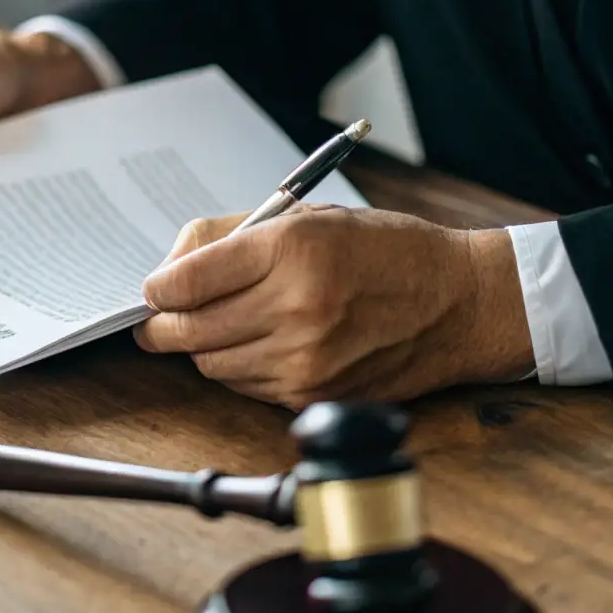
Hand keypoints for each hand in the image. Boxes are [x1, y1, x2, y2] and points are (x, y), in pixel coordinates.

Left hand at [135, 206, 533, 407]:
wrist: (458, 302)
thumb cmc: (383, 249)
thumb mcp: (307, 216)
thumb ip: (229, 238)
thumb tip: (170, 268)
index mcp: (290, 249)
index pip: (185, 280)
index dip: (158, 286)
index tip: (154, 287)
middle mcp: (295, 308)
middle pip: (187, 329)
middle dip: (162, 323)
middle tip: (158, 316)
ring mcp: (305, 360)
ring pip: (211, 363)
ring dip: (202, 346)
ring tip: (220, 323)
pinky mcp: (314, 395)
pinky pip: (246, 386)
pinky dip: (239, 367)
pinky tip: (260, 344)